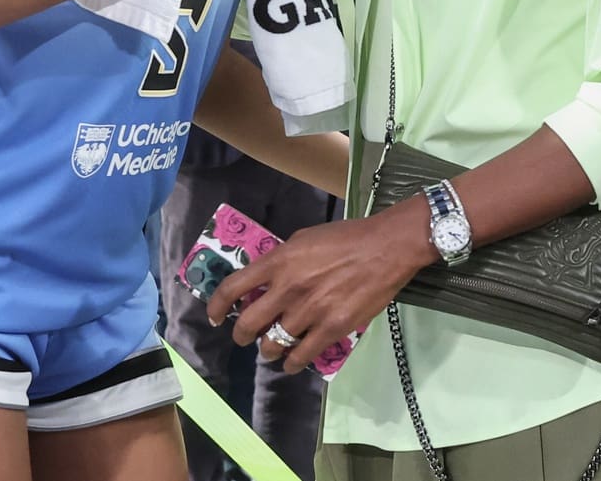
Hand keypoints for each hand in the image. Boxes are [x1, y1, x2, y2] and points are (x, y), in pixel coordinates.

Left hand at [206, 200, 436, 375]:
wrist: (386, 248)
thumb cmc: (346, 238)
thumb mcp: (304, 238)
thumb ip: (281, 260)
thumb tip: (264, 279)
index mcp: (278, 261)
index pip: (233, 288)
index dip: (217, 306)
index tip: (214, 316)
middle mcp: (288, 287)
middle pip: (248, 323)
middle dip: (241, 335)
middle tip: (245, 337)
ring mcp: (310, 310)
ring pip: (273, 343)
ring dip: (268, 350)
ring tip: (271, 350)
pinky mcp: (332, 328)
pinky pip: (301, 355)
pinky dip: (291, 363)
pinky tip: (291, 362)